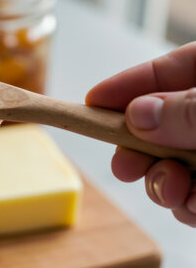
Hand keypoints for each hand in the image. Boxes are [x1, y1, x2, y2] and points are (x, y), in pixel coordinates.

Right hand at [86, 42, 195, 225]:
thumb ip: (190, 110)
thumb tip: (137, 115)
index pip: (167, 71)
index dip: (127, 86)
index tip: (91, 100)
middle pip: (160, 125)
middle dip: (138, 148)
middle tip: (125, 165)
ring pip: (174, 165)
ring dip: (163, 183)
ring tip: (174, 191)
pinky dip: (188, 205)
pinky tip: (192, 206)